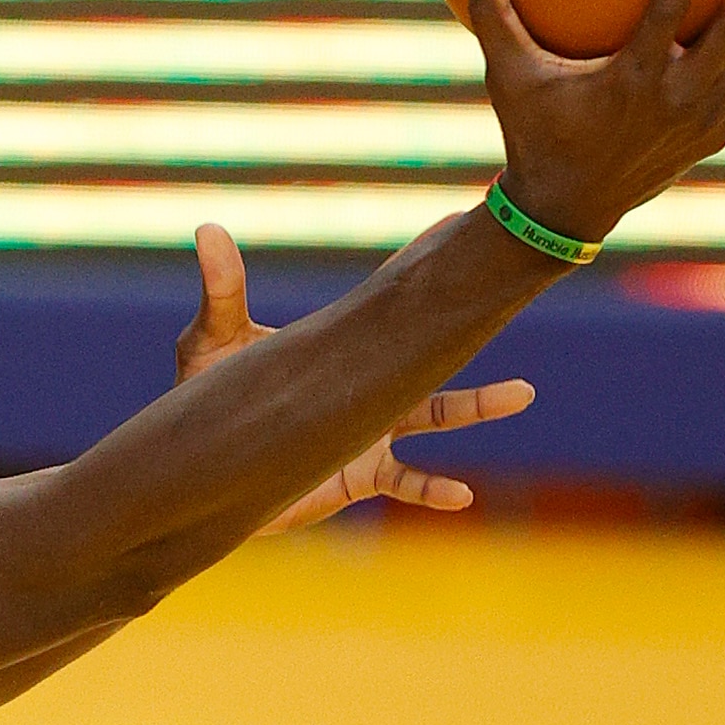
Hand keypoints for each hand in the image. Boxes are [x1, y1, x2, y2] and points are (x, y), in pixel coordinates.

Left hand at [174, 223, 533, 531]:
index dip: (417, 276)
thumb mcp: (213, 341)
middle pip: (428, 356)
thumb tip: (208, 230)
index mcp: (339, 349)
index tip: (458, 233)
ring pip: (434, 415)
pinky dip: (434, 490)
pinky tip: (462, 494)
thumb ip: (221, 290)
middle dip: (466, 332)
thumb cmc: (206, 399)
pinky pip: (406, 482)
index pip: (387, 309)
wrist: (203, 468)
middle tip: (509, 301)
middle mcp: (365, 387)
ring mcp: (367, 431)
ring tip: (522, 392)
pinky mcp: (358, 476)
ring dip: (476, 406)